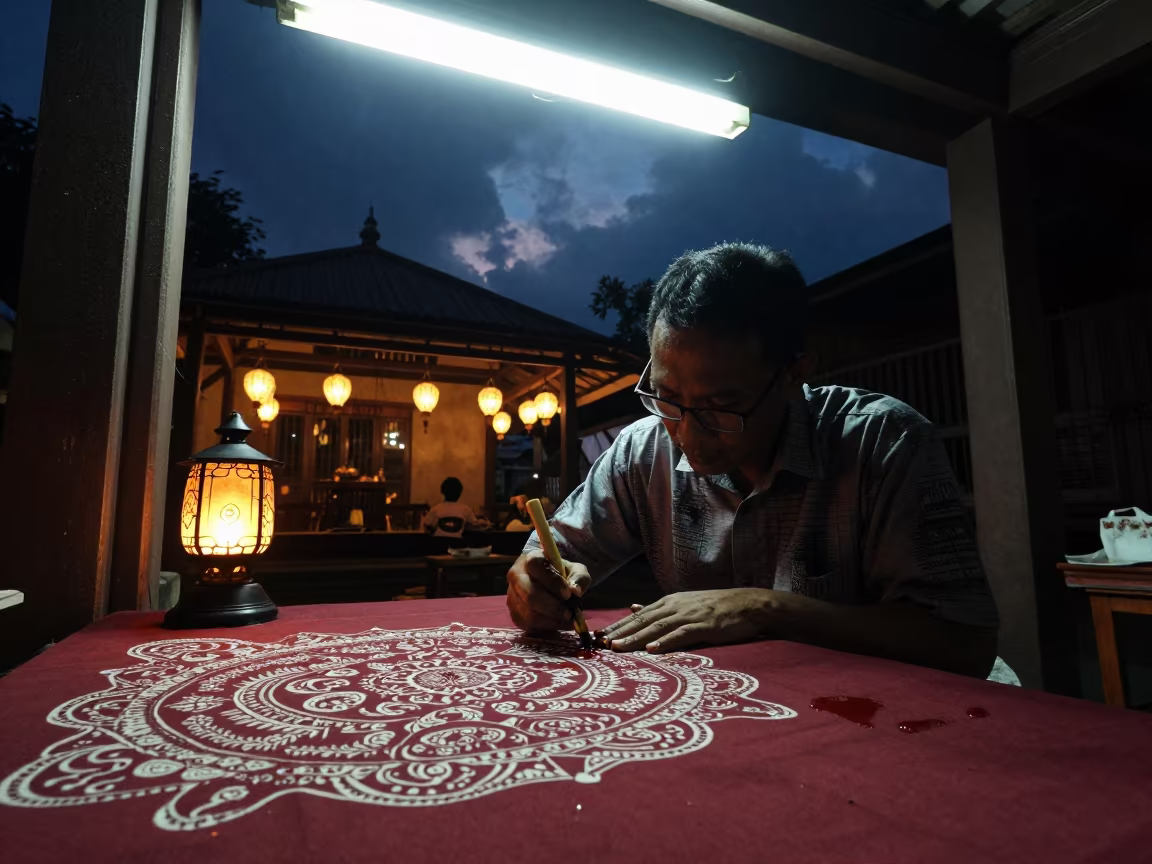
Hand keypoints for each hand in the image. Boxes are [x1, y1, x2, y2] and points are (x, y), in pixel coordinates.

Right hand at [506, 550, 591, 632]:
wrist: (547, 583)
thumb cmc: (561, 574)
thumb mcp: (575, 570)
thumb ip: (579, 577)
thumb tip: (575, 590)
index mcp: (530, 559)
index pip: (536, 567)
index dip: (552, 581)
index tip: (568, 594)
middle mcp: (516, 576)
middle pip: (530, 595)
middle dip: (553, 607)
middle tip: (569, 613)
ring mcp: (512, 596)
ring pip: (530, 613)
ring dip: (552, 619)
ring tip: (568, 619)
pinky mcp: (514, 614)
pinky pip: (529, 624)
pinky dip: (548, 627)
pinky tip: (559, 623)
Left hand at [599, 589, 786, 652]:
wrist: (747, 604)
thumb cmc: (715, 607)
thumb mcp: (684, 603)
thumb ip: (659, 609)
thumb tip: (633, 608)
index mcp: (669, 602)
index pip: (638, 615)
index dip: (618, 625)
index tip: (599, 636)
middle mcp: (675, 607)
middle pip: (642, 620)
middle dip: (620, 632)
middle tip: (600, 644)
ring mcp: (689, 615)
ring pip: (657, 627)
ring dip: (636, 638)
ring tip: (618, 648)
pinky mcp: (703, 626)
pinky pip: (681, 635)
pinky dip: (666, 642)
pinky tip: (653, 649)